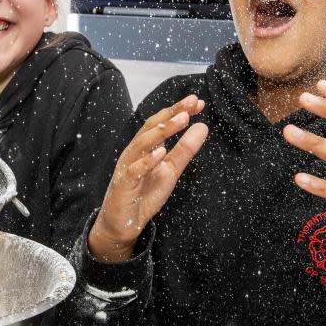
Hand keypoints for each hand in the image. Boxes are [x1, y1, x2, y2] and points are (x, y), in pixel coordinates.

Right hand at [88, 96, 208, 262]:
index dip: (178, 111)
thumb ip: (185, 150)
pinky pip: (134, 170)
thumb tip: (203, 126)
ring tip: (181, 120)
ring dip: (162, 131)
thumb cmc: (144, 194)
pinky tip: (161, 152)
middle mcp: (134, 152)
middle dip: (171, 114)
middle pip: (151, 127)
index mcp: (145, 147)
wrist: (123, 224)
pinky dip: (147, 161)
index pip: (161, 123)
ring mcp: (127, 167)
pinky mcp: (123, 184)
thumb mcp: (171, 171)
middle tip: (190, 103)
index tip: (197, 102)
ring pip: (142, 144)